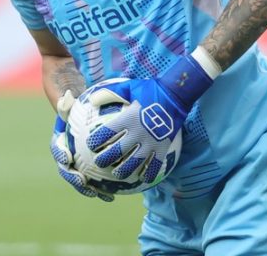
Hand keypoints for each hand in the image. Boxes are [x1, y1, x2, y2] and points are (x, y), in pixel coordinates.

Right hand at [49, 90, 113, 201]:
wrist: (87, 114)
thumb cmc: (80, 105)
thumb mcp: (73, 101)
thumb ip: (68, 101)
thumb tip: (68, 97)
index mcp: (61, 140)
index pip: (58, 148)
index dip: (60, 154)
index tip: (67, 158)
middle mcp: (67, 155)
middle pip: (67, 170)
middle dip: (74, 178)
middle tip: (83, 181)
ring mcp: (79, 164)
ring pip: (81, 180)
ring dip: (89, 189)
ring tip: (101, 194)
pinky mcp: (91, 170)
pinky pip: (96, 180)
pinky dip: (103, 188)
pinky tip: (114, 195)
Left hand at [83, 53, 214, 179]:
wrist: (175, 94)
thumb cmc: (149, 90)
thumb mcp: (127, 87)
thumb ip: (109, 93)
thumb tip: (91, 99)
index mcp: (127, 118)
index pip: (107, 132)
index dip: (96, 140)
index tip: (91, 145)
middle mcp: (137, 132)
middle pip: (118, 151)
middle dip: (106, 159)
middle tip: (99, 163)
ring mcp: (151, 141)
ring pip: (135, 162)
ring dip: (124, 170)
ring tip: (117, 174)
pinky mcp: (163, 146)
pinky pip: (155, 164)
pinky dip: (149, 173)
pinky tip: (143, 178)